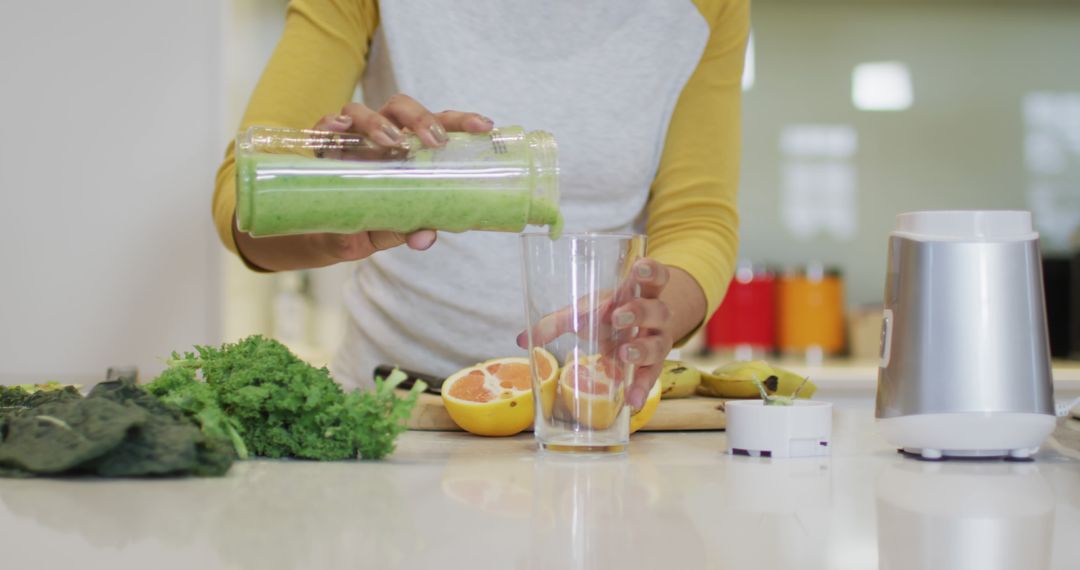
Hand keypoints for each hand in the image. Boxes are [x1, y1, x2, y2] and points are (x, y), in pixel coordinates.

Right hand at [306, 95, 495, 260]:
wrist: (326, 235)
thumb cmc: (369, 221)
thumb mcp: (392, 228)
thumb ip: (410, 227)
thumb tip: (425, 237)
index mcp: (407, 148)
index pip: (437, 125)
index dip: (461, 121)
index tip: (484, 126)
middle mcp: (380, 136)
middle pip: (400, 107)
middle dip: (420, 118)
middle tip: (433, 141)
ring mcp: (350, 140)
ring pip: (361, 111)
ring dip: (378, 123)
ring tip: (391, 143)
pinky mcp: (321, 149)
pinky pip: (322, 128)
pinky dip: (329, 124)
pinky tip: (340, 127)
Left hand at [517, 258, 673, 410]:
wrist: (635, 332)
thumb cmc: (610, 314)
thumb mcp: (586, 312)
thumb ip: (557, 321)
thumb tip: (520, 338)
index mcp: (639, 293)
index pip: (655, 277)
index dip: (650, 272)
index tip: (639, 269)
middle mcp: (655, 316)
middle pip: (658, 310)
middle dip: (640, 312)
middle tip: (618, 317)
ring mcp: (657, 341)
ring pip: (660, 344)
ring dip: (642, 349)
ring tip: (624, 354)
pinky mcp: (653, 365)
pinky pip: (651, 376)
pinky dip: (642, 388)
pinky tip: (633, 400)